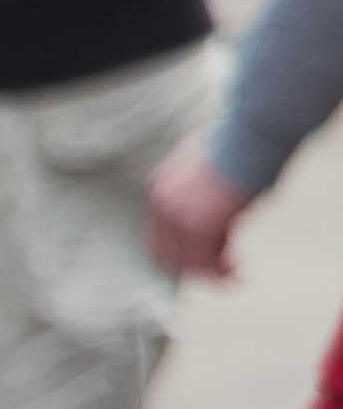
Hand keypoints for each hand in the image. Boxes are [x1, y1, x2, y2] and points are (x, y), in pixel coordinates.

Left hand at [147, 140, 253, 284]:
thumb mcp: (209, 167)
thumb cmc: (240, 144)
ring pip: (187, 262)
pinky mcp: (197, 226)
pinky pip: (206, 261)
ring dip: (211, 273)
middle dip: (193, 268)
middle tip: (222, 273)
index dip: (180, 251)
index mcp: (159, 187)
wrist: (250, 133)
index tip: (207, 256)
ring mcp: (176, 216)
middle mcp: (161, 204)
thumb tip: (217, 204)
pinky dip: (222, 272)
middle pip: (165, 254)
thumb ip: (202, 190)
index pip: (159, 233)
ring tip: (235, 275)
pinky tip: (239, 273)